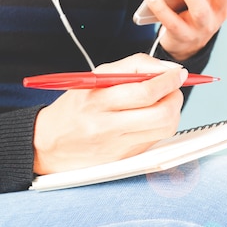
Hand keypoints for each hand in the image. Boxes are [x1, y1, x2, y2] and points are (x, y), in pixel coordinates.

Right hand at [33, 53, 187, 174]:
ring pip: (164, 128)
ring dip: (173, 111)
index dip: (168, 80)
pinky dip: (161, 125)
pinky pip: (155, 140)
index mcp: (98, 99)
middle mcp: (107, 124)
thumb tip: (166, 69)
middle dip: (175, 96)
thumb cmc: (76, 106)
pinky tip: (151, 117)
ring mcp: (117, 145)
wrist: (49, 143)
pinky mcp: (123, 158)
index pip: (145, 90)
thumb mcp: (96, 77)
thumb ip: (132, 67)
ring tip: (164, 101)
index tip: (177, 73)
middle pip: (161, 113)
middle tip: (174, 87)